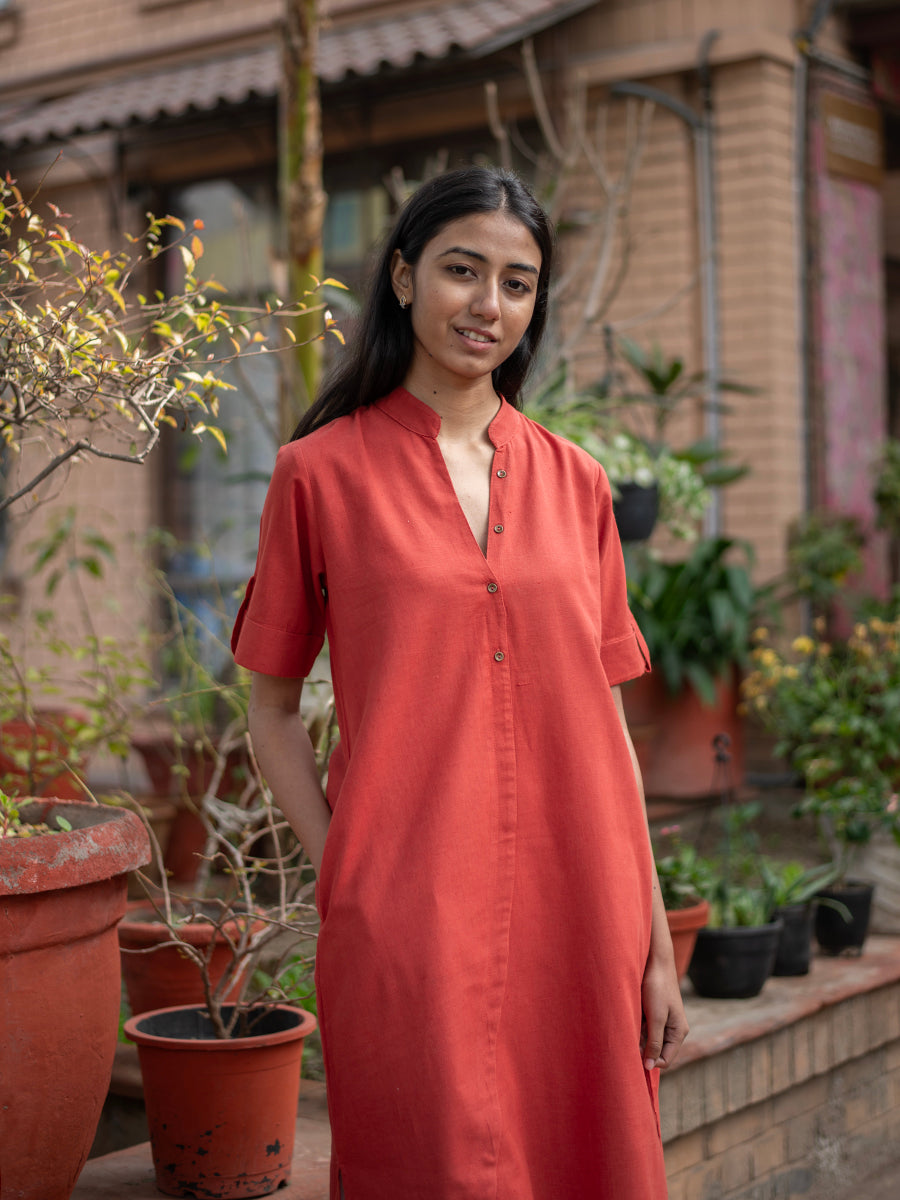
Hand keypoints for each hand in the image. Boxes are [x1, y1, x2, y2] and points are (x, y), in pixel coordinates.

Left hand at [641, 954, 688, 1070]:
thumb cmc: (657, 988)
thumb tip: (650, 1067)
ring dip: (638, 1035)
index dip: (650, 1060)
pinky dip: (637, 1025)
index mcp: (679, 1032)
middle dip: (643, 1047)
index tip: (634, 1053)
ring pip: (649, 1039)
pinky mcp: (655, 1013)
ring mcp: (664, 1021)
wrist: (655, 962)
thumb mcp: (656, 1018)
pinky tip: (632, 1015)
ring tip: (632, 1021)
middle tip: (630, 1035)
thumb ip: (654, 1042)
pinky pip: (645, 1027)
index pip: (665, 1060)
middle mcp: (673, 1029)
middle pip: (657, 1050)